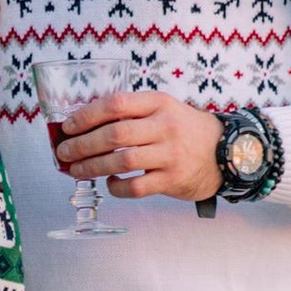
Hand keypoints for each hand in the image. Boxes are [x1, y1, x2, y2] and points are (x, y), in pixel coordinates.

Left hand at [54, 90, 222, 200]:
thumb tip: (83, 125)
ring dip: (92, 167)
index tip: (67, 127)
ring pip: (122, 162)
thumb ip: (131, 113)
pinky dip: (116, 188)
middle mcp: (164, 126)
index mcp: (158, 103)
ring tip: (75, 170)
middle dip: (82, 145)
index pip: (116, 104)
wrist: (226, 151)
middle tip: (64, 152)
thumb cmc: (184, 129)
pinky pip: (136, 187)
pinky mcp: (172, 179)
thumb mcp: (163, 108)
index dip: (86, 116)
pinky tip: (109, 184)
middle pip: (114, 135)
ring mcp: (170, 154)